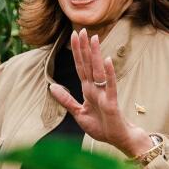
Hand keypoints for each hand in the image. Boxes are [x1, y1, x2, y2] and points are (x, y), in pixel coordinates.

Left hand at [48, 30, 150, 157]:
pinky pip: (110, 85)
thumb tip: (51, 87)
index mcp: (88, 90)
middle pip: (88, 65)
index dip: (77, 52)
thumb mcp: (78, 113)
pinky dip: (109, 73)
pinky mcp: (111, 102)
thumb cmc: (101, 127)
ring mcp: (104, 94)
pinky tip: (107, 60)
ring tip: (94, 38)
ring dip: (95, 55)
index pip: (80, 67)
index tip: (74, 36)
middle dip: (84, 48)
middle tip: (82, 30)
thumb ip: (66, 100)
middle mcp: (96, 88)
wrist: (118, 139)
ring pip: (98, 71)